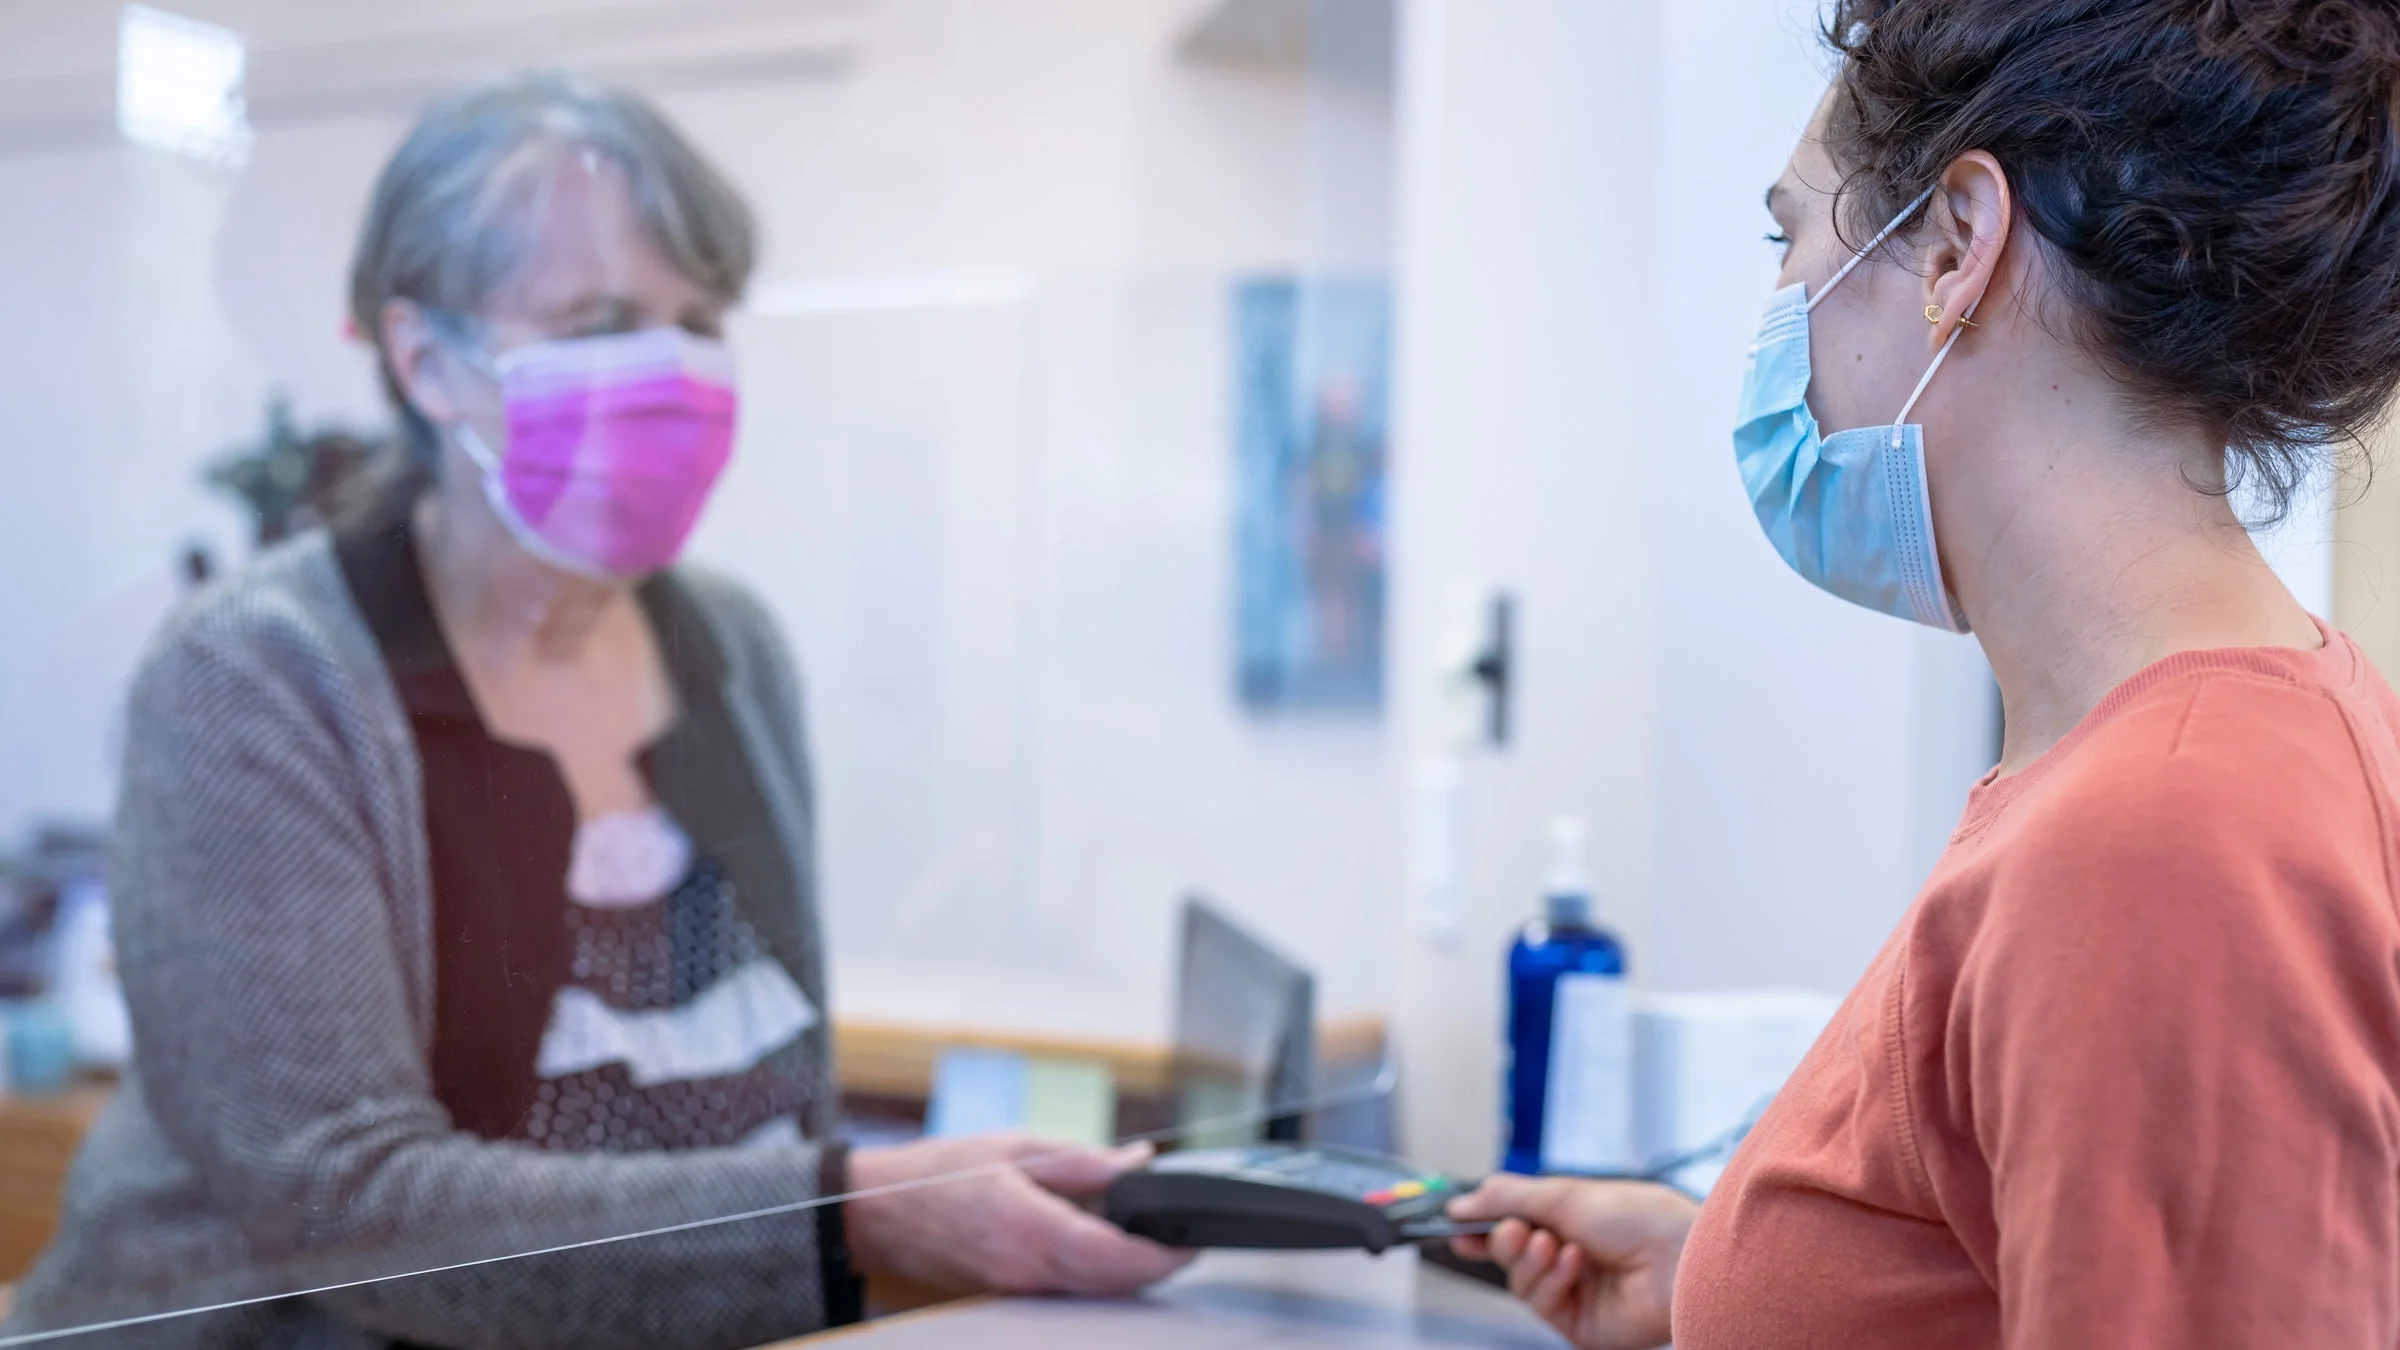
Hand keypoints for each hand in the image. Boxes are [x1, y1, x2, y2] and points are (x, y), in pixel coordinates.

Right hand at [844, 1133, 1192, 1296]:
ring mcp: (1021, 1289)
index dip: (1161, 1255)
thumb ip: (1083, 1161)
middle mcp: (1029, 1272)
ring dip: (1129, 1268)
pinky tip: (1104, 1239)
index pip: (1113, 1258)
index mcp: (1030, 1230)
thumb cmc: (939, 1176)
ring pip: (1095, 1291)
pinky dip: (1099, 1269)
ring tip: (1148, 1229)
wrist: (882, 1214)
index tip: (1190, 1241)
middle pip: (1114, 1283)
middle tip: (1181, 1232)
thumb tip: (1136, 1163)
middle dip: (1156, 1264)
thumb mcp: (1017, 1148)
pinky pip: (1071, 1289)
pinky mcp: (1015, 1292)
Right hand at [1446, 1176, 1698, 1349]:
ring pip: (1521, 1283)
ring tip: (1552, 1244)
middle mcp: (1571, 1257)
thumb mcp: (1563, 1194)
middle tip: (1514, 1230)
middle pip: (1510, 1255)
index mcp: (1570, 1221)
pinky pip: (1542, 1305)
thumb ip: (1506, 1197)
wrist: (1679, 1258)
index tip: (1456, 1224)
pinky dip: (1552, 1281)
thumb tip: (1460, 1202)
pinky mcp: (1581, 1324)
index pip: (1514, 1224)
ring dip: (1531, 1261)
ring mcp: (1576, 1292)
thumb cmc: (1638, 1218)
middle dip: (1505, 1241)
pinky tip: (1574, 1265)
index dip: (1483, 1226)